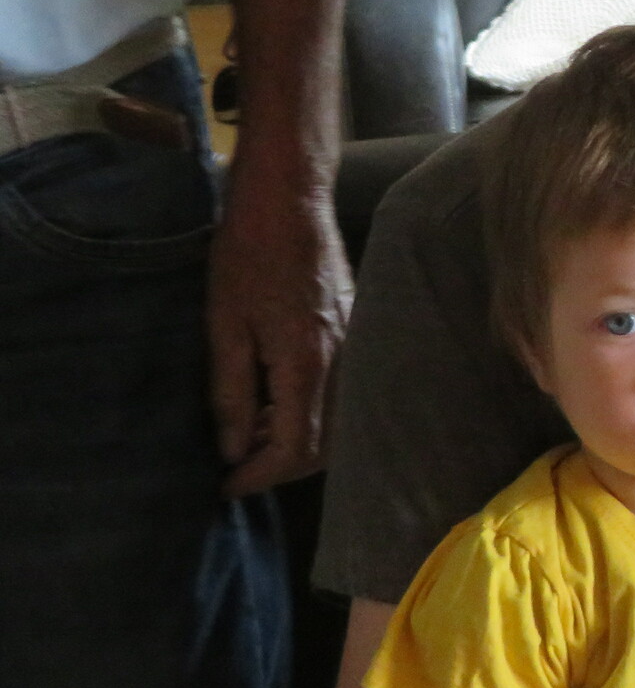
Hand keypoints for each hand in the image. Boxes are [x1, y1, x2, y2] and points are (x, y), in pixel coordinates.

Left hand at [205, 167, 348, 496]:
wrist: (290, 202)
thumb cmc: (247, 256)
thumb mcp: (224, 326)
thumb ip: (232, 392)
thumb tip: (233, 448)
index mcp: (307, 363)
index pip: (294, 447)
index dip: (259, 475)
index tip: (226, 485)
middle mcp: (342, 362)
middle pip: (324, 446)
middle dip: (280, 466)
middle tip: (237, 466)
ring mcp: (355, 347)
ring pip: (338, 423)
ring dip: (297, 441)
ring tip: (253, 434)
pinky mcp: (356, 332)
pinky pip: (342, 394)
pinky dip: (312, 412)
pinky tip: (278, 399)